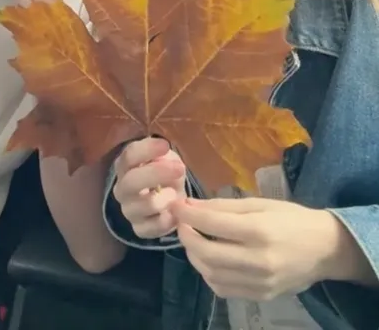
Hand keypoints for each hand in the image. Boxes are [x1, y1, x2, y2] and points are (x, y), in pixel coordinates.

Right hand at [112, 137, 185, 238]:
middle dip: (156, 174)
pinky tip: (175, 213)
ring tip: (175, 194)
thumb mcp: (166, 158)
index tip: (165, 145)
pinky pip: (150, 228)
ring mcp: (129, 210)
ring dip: (163, 199)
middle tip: (179, 168)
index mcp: (125, 166)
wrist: (169, 199)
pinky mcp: (139, 229)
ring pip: (142, 206)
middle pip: (131, 181)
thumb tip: (165, 157)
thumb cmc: (165, 173)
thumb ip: (164, 156)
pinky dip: (166, 221)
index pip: (129, 155)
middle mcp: (122, 188)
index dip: (146, 150)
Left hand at [169, 195, 357, 299]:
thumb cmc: (292, 218)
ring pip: (212, 275)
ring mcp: (260, 282)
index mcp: (260, 230)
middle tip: (181, 225)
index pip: (213, 224)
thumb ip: (224, 207)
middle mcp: (259, 260)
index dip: (188, 215)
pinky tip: (209, 260)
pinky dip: (209, 275)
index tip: (175, 206)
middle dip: (187, 238)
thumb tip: (191, 206)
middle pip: (208, 254)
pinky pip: (224, 289)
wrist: (325, 249)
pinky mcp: (261, 296)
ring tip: (193, 241)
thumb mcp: (260, 203)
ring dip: (195, 257)